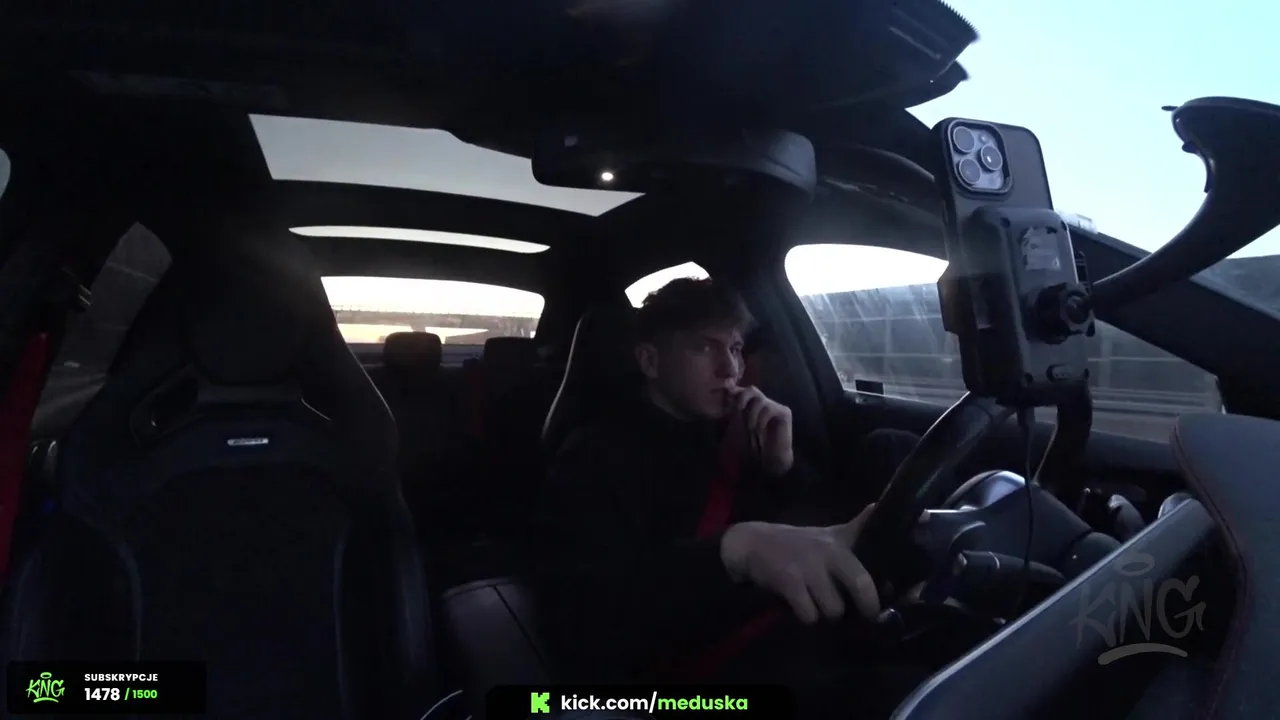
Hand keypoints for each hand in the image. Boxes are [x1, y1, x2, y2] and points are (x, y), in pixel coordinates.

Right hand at [720, 505, 879, 623]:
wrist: (753, 543)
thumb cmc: (798, 543)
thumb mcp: (829, 534)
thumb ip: (856, 527)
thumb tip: (880, 507)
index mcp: (841, 544)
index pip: (871, 564)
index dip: (882, 588)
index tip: (890, 602)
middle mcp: (828, 553)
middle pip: (861, 586)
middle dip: (866, 608)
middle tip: (864, 617)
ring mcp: (808, 567)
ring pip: (834, 608)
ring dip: (828, 615)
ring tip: (821, 607)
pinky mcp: (789, 581)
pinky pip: (809, 614)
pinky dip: (807, 617)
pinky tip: (801, 608)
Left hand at [726, 385, 792, 475]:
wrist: (768, 459)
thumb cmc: (751, 445)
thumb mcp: (738, 426)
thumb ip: (734, 410)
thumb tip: (728, 394)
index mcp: (751, 405)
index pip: (742, 391)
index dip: (734, 394)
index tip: (728, 404)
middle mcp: (763, 403)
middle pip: (751, 389)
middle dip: (742, 399)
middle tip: (738, 410)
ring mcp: (775, 406)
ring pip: (759, 400)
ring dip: (751, 416)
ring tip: (751, 430)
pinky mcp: (784, 412)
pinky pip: (768, 409)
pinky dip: (761, 421)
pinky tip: (760, 431)